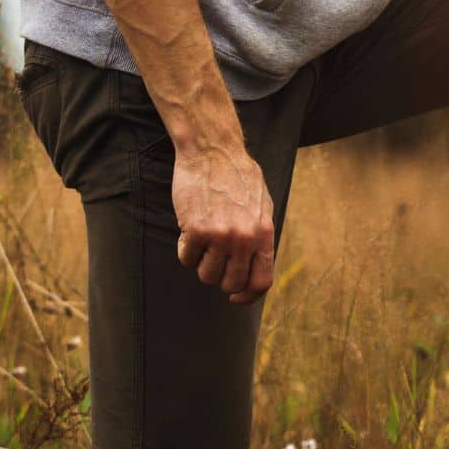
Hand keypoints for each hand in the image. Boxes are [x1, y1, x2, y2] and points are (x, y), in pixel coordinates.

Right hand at [172, 144, 276, 304]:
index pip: (261, 282)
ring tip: (203, 240)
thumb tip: (255, 267)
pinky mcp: (195, 229)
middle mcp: (244, 239)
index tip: (235, 297)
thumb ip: (259, 237)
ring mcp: (220, 236)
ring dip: (201, 263)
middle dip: (221, 278)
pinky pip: (186, 259)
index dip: (247, 297)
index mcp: (263, 234)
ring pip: (206, 276)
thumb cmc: (237, 177)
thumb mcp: (261, 206)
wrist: (212, 151)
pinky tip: (189, 230)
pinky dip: (185, 250)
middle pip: (231, 284)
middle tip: (214, 260)